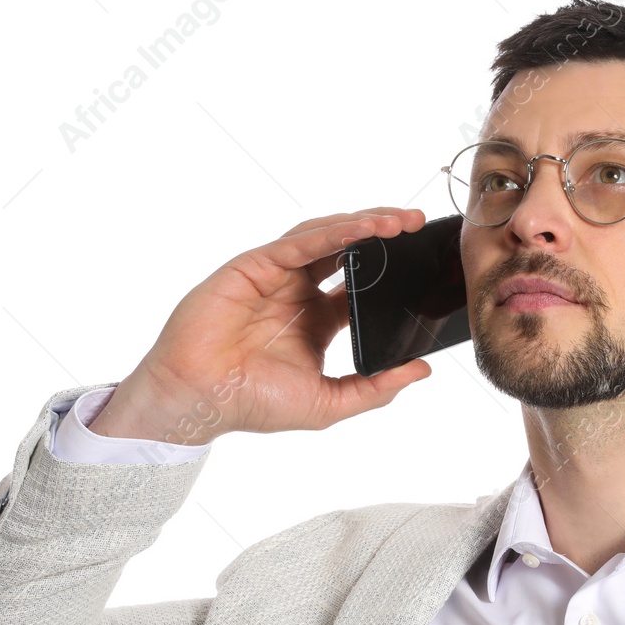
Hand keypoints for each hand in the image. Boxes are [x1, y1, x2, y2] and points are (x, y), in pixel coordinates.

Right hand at [88, 208, 432, 444]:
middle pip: (347, 249)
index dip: (392, 267)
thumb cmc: (253, 404)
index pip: (361, 282)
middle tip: (417, 221)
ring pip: (325, 236)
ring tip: (397, 221)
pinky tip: (361, 230)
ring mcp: (275, 276)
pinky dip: (331, 233)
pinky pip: (297, 243)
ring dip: (362, 224)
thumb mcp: (329, 402)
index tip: (425, 257)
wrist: (199, 401)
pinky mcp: (253, 266)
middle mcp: (298, 291)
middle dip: (383, 232)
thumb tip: (421, 370)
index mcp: (317, 319)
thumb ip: (376, 388)